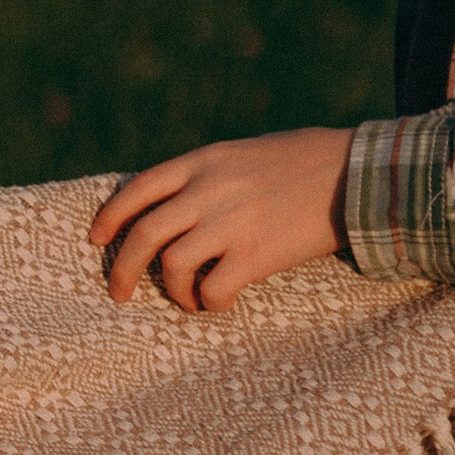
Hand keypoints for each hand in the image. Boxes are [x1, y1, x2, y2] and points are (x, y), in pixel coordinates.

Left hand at [90, 127, 354, 310]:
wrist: (358, 173)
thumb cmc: (305, 161)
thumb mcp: (245, 152)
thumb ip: (208, 173)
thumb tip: (174, 204)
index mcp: (204, 160)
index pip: (138, 189)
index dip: (109, 217)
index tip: (95, 239)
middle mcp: (209, 190)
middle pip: (142, 234)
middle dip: (121, 269)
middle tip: (119, 293)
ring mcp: (231, 223)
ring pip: (170, 266)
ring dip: (172, 291)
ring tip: (189, 297)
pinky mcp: (257, 255)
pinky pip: (211, 290)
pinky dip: (207, 302)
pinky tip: (219, 300)